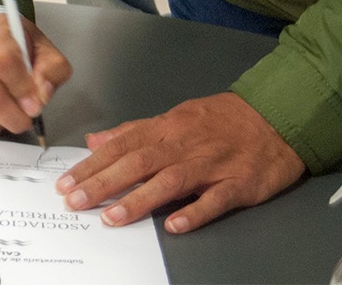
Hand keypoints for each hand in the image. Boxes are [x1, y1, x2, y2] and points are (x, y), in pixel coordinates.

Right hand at [0, 13, 71, 136]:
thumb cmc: (11, 40)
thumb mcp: (41, 44)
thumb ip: (52, 68)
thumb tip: (42, 97)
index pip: (4, 62)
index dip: (22, 88)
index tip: (36, 104)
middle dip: (17, 116)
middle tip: (29, 113)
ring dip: (6, 120)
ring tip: (12, 103)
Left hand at [55, 93, 305, 233]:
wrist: (274, 117)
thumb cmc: (221, 119)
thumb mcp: (175, 116)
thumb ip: (134, 131)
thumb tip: (96, 140)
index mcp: (167, 128)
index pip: (122, 145)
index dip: (93, 164)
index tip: (66, 181)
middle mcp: (185, 145)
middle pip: (139, 162)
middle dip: (104, 182)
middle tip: (75, 200)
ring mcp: (211, 165)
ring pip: (170, 181)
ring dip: (139, 199)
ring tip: (112, 216)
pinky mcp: (238, 184)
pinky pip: (215, 200)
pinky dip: (195, 212)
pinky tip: (175, 226)